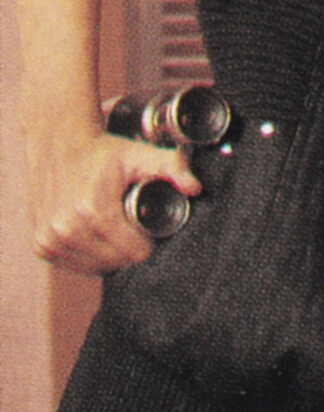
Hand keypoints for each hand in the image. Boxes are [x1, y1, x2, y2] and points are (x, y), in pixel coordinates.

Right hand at [29, 124, 200, 273]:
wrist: (58, 144)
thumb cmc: (101, 152)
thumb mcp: (140, 155)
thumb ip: (172, 168)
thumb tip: (195, 188)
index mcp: (93, 211)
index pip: (133, 252)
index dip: (147, 243)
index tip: (147, 228)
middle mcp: (67, 229)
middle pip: (115, 262)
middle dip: (129, 249)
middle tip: (132, 227)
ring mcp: (50, 239)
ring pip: (95, 267)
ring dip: (109, 255)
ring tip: (115, 231)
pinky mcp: (41, 245)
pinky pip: (75, 265)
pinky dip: (89, 256)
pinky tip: (96, 238)